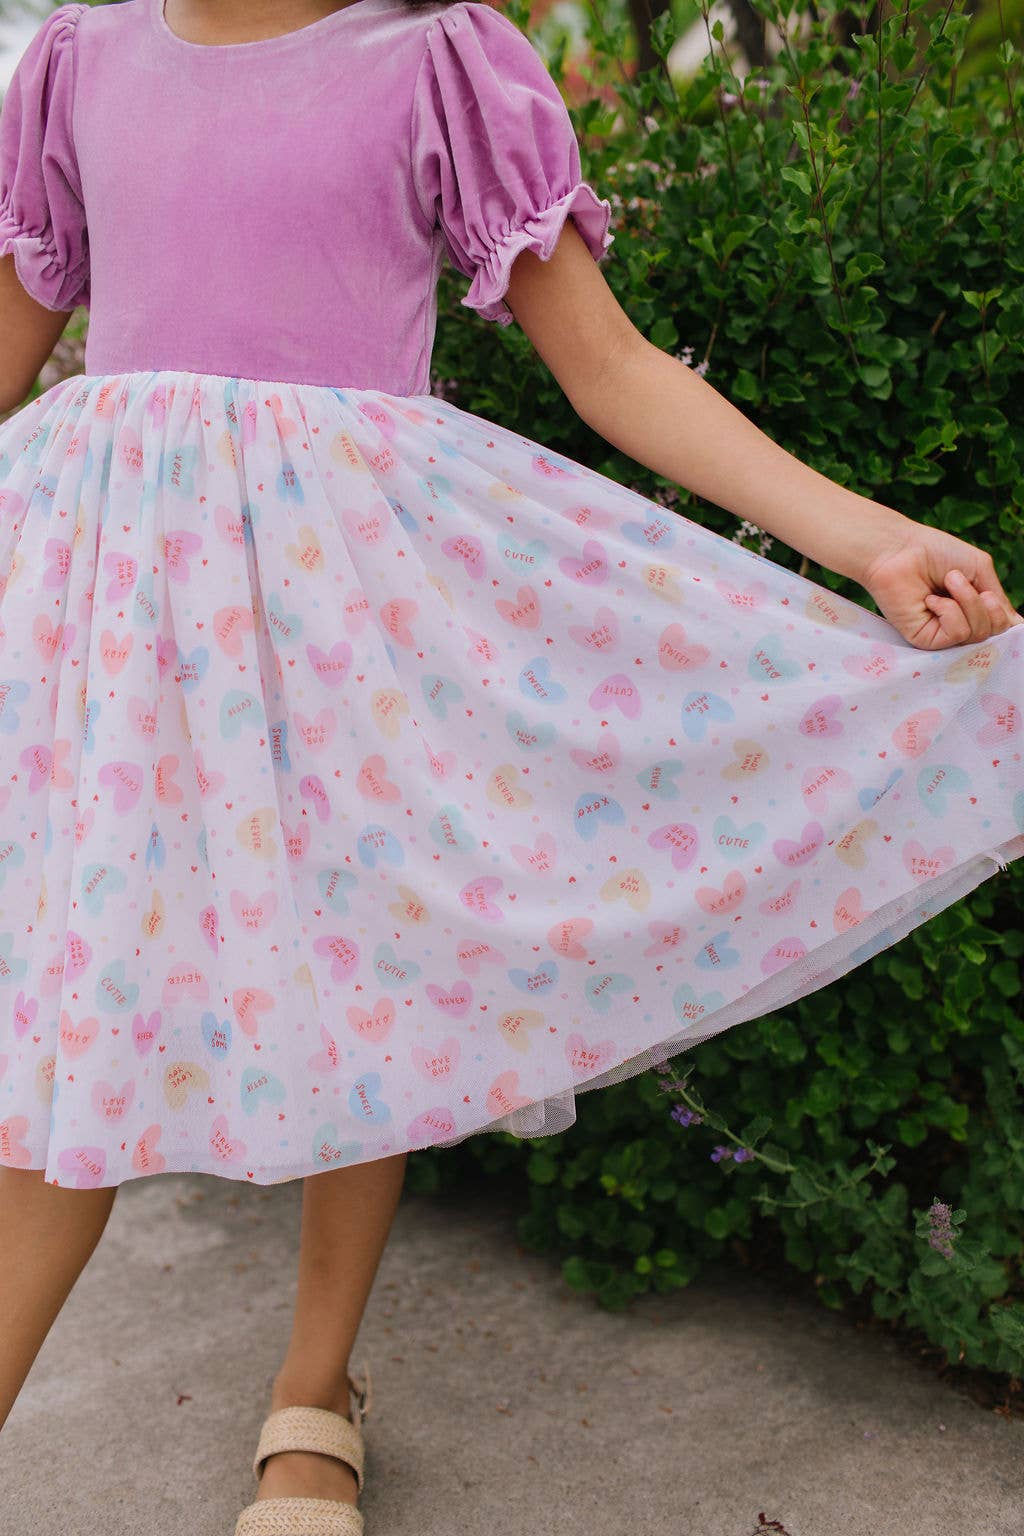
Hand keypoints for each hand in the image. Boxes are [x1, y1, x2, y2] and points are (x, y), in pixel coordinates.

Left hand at [857, 518, 1023, 649]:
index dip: (1004, 618)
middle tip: (962, 579)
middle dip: (987, 603)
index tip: (996, 602)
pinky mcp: (925, 640)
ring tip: (948, 581)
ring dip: (968, 601)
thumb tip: (1018, 626)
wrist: (900, 549)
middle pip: (994, 632)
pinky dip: (950, 611)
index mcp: (974, 608)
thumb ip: (998, 599)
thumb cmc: (936, 553)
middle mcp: (960, 623)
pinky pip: (956, 634)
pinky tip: (931, 599)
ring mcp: (942, 634)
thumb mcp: (979, 570)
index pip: (1001, 626)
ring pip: (978, 634)